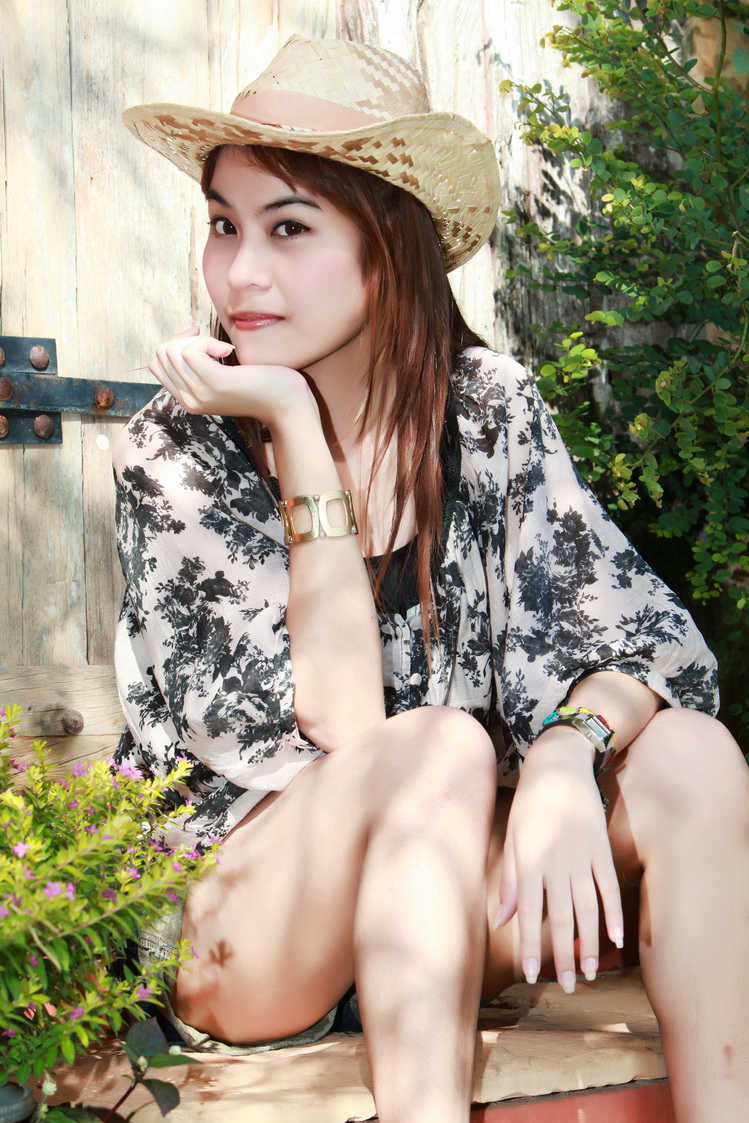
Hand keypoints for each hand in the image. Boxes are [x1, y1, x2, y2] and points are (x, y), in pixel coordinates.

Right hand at [149, 327, 315, 426]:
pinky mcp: (215, 383)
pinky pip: (189, 350)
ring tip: (223, 350)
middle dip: (185, 339)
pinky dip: (207, 341)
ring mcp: (200, 394)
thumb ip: (201, 366)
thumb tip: (186, 335)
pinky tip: (227, 351)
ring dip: (199, 339)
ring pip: (172, 350)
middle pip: (161, 354)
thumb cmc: (261, 384)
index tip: (201, 341)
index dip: (175, 343)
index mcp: (187, 400)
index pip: (157, 363)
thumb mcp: (222, 376)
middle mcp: (189, 401)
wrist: (287, 405)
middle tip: (214, 345)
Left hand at [494, 728, 622, 992]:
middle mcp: (557, 862)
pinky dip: (614, 913)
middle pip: (561, 917)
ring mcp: (582, 856)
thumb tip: (501, 920)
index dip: (530, 944)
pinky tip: (617, 939)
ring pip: (588, 908)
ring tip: (589, 973)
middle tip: (565, 986)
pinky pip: (609, 887)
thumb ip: (509, 880)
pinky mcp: (602, 849)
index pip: (528, 911)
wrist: (559, 765)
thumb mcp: (512, 837)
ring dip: (590, 943)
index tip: (531, 974)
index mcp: (530, 860)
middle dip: (563, 955)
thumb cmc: (529, 803)